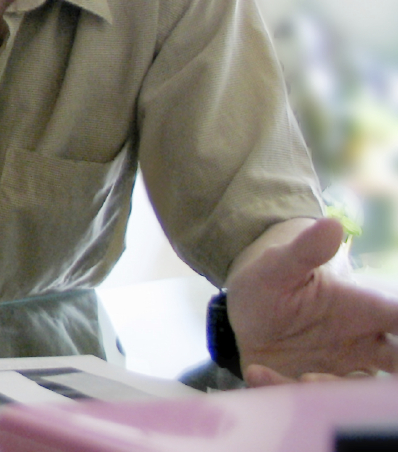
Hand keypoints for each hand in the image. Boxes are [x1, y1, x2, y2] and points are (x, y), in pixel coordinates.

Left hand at [228, 216, 397, 381]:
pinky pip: (316, 400)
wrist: (242, 315)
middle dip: (394, 380)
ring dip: (341, 391)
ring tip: (306, 378)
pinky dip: (289, 391)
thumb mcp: (278, 266)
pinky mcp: (317, 389)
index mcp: (366, 310)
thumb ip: (305, 251)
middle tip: (369, 378)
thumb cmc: (271, 284)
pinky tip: (258, 372)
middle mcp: (365, 344)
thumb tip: (331, 224)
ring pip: (363, 391)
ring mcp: (345, 370)